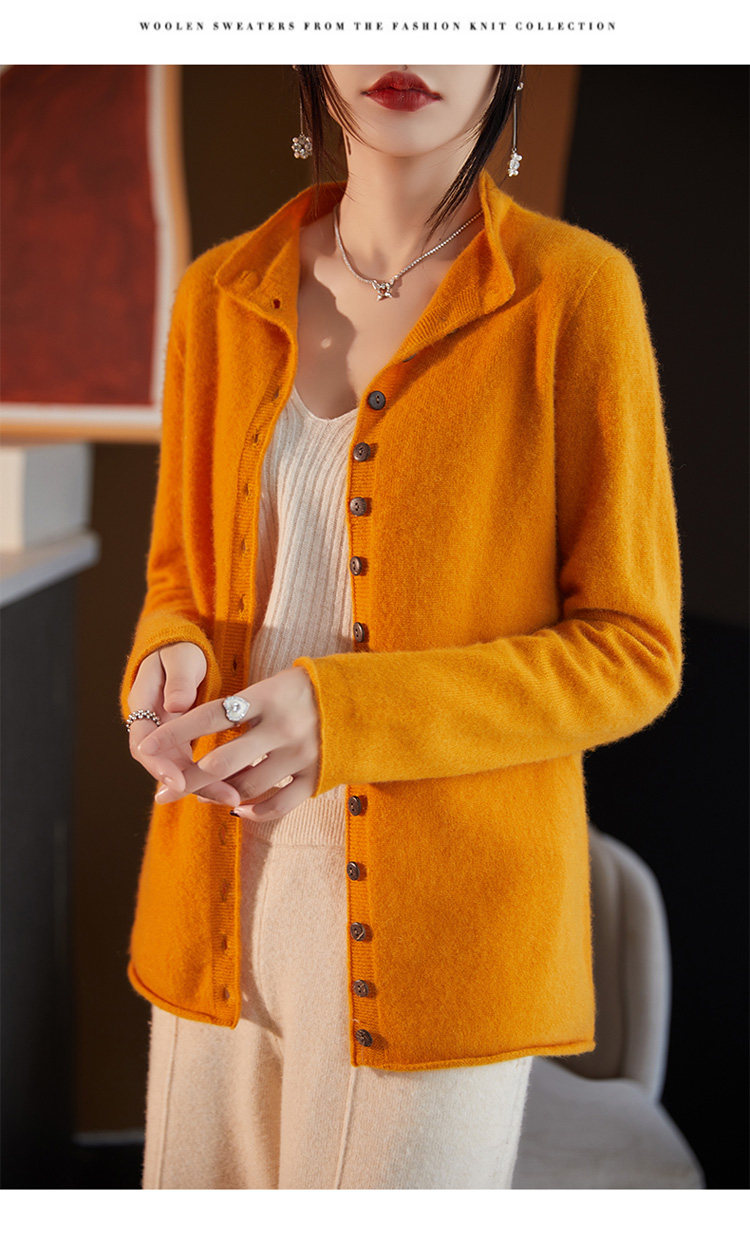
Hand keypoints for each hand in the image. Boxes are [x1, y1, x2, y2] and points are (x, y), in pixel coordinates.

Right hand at [127, 641, 240, 807]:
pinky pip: (194, 762)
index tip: (179, 783)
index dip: (160, 766)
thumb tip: (176, 705)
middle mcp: (152, 726)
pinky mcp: (183, 740)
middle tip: (225, 799)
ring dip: (205, 784)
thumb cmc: (179, 651)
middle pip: (164, 764)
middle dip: (192, 785)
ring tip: (234, 799)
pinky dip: (211, 774)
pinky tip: (234, 786)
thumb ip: (179, 681)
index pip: (143, 744)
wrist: (181, 650)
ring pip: (181, 767)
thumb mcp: (180, 658)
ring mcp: (167, 735)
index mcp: (143, 706)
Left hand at [136, 667, 320, 820]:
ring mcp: (301, 754)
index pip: (210, 716)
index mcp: (268, 696)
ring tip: (204, 795)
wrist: (370, 700)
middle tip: (163, 794)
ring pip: (247, 787)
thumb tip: (198, 739)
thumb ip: (243, 710)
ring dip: (220, 795)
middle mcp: (282, 727)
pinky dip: (255, 811)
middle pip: (222, 761)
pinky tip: (239, 809)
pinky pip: (279, 804)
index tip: (146, 746)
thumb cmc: (309, 690)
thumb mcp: (275, 685)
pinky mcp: (318, 776)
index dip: (175, 732)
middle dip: (188, 781)